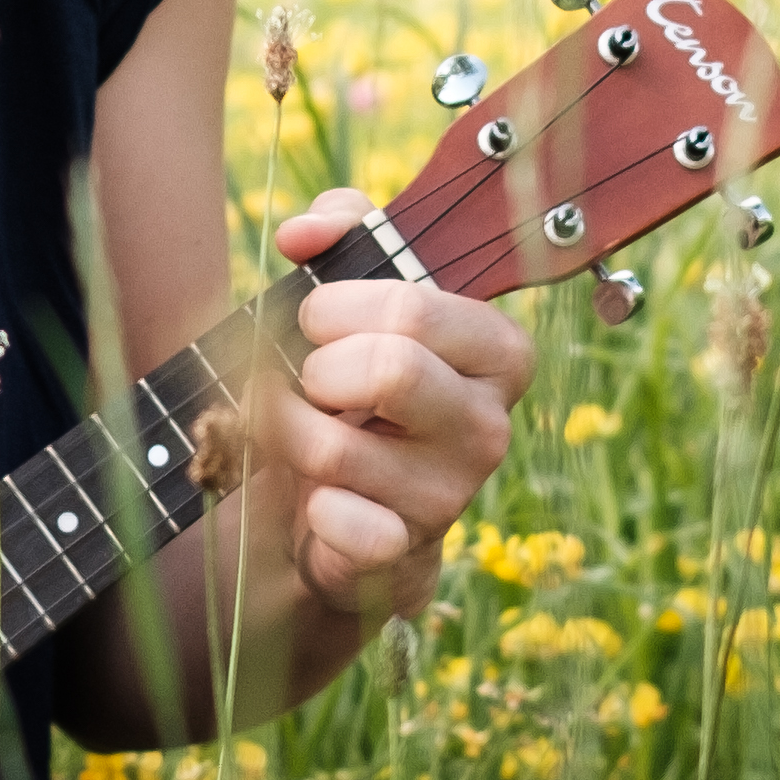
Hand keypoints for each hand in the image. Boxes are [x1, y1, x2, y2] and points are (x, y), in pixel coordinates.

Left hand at [253, 195, 536, 631]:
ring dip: (282, 429)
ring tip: (287, 426)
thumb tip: (302, 235)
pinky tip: (315, 497)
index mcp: (497, 351)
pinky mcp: (408, 551)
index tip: (316, 318)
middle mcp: (490, 424)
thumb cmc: (358, 378)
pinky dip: (308, 506)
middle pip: (389, 370)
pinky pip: (340, 523)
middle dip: (315, 368)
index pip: (412, 308)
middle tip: (305, 377)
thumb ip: (341, 229)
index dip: (336, 306)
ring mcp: (453, 494)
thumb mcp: (361, 288)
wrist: (351, 498)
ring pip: (336, 446)